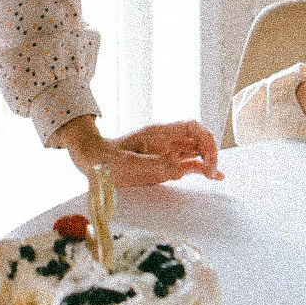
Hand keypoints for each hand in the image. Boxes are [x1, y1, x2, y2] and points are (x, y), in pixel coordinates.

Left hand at [55, 115, 221, 185]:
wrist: (90, 162)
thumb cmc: (104, 160)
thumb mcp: (125, 164)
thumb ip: (152, 166)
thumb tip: (179, 170)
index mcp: (158, 133)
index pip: (191, 127)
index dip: (205, 139)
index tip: (207, 158)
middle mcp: (166, 141)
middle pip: (198, 140)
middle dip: (210, 152)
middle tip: (211, 171)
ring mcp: (167, 154)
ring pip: (196, 153)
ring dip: (208, 162)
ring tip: (215, 176)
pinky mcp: (165, 167)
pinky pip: (188, 166)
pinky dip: (202, 170)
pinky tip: (213, 177)